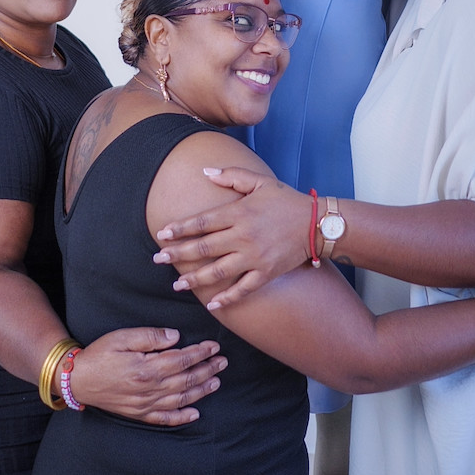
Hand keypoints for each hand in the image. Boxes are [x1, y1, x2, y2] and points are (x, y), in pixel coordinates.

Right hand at [69, 327, 226, 423]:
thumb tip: (176, 337)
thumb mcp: (123, 337)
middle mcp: (149, 389)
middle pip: (186, 380)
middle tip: (223, 362)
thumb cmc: (99, 354)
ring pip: (180, 399)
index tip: (214, 345)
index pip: (182, 359)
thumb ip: (151, 336)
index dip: (201, 352)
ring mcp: (145, 404)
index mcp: (147, 368)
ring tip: (216, 381)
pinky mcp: (138, 414)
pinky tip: (195, 413)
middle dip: (207, 370)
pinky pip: (165, 419)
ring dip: (201, 391)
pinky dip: (182, 417)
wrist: (77, 379)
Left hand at [153, 168, 311, 309]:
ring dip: (194, 278)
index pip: (202, 222)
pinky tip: (211, 303)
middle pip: (203, 247)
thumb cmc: (286, 200)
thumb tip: (206, 171)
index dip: (180, 228)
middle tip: (158, 259)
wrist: (316, 223)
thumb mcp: (259, 181)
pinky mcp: (266, 273)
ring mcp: (254, 257)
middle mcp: (243, 236)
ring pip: (217, 271)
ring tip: (177, 283)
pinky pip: (242, 289)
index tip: (162, 234)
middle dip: (178, 254)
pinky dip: (226, 298)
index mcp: (239, 212)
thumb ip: (231, 176)